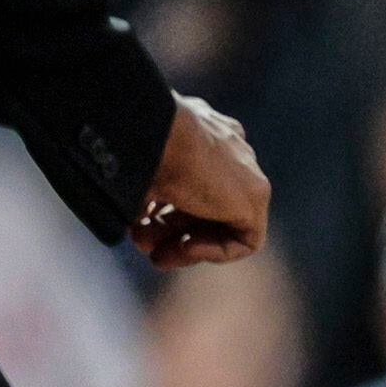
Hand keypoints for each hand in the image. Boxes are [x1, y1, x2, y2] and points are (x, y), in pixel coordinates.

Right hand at [132, 95, 268, 266]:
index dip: (162, 209)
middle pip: (204, 203)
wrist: (148, 131)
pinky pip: (245, 238)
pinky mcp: (254, 197)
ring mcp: (246, 172)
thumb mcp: (132, 168)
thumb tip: (132, 213)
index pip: (191, 179)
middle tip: (141, 244)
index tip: (135, 222)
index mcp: (203, 133)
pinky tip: (186, 246)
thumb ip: (141, 188)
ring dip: (185, 244)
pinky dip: (214, 250)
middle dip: (169, 230)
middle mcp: (228, 149)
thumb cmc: (131, 146)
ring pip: (222, 222)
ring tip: (155, 254)